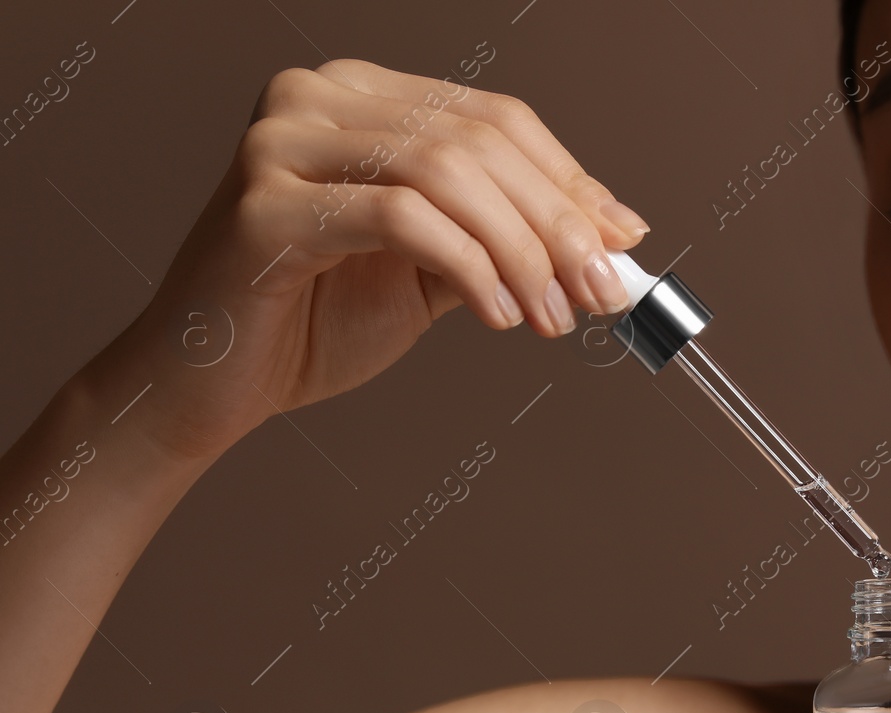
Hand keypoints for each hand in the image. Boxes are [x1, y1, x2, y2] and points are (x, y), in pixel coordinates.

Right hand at [92, 58, 649, 459]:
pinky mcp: (263, 205)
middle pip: (478, 140)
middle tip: (602, 290)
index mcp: (360, 96)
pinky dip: (468, 267)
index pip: (494, 119)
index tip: (624, 242)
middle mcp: (315, 98)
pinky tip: (499, 316)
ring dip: (521, 251)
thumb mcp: (433, 271)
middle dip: (558, 223)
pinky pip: (401, 218)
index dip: (570, 182)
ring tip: (552, 316)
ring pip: (447, 172)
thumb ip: (507, 240)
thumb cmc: (313, 321)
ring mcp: (281, 143)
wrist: (212, 385)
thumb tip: (615, 235)